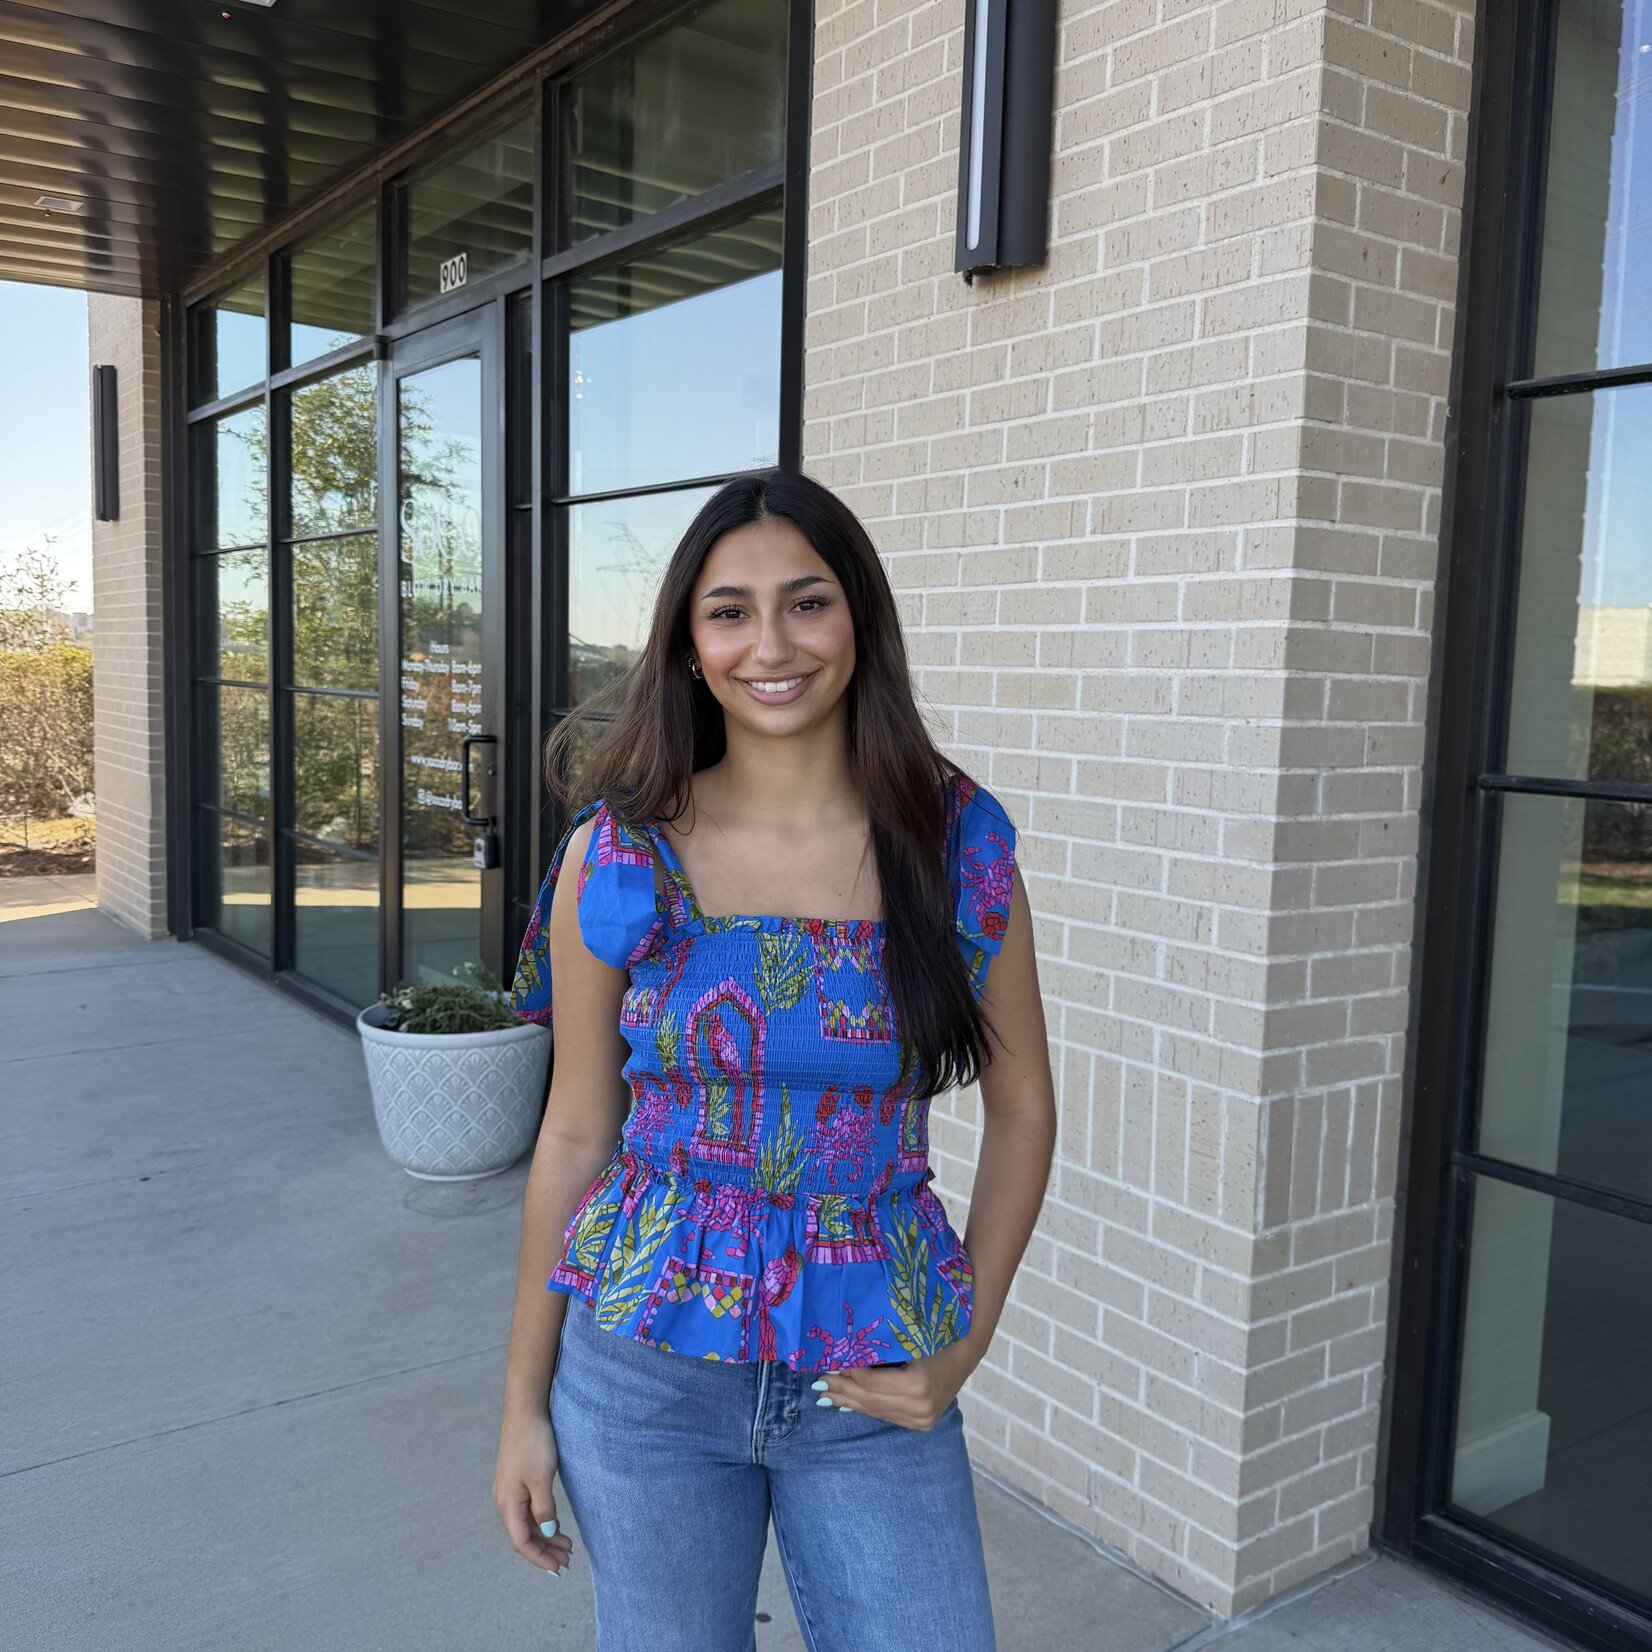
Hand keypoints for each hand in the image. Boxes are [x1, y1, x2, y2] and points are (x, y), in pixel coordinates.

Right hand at [494, 1408, 573, 1575]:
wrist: (526, 1410)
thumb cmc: (534, 1442)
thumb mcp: (542, 1478)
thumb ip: (544, 1509)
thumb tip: (547, 1533)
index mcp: (508, 1502)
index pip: (521, 1542)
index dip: (539, 1558)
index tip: (558, 1569)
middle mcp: (505, 1499)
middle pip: (524, 1535)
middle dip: (545, 1550)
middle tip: (568, 1561)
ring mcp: (511, 1489)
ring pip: (527, 1522)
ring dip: (546, 1536)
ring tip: (567, 1546)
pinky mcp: (518, 1479)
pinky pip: (529, 1509)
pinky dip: (543, 1520)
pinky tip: (555, 1524)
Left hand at [814, 1333, 983, 1430]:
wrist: (966, 1352)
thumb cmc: (936, 1336)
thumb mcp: (907, 1339)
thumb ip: (879, 1350)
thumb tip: (844, 1356)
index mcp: (917, 1386)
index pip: (870, 1383)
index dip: (847, 1374)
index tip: (828, 1364)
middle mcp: (920, 1408)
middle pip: (870, 1400)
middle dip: (841, 1390)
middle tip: (817, 1382)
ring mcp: (922, 1420)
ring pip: (875, 1411)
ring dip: (849, 1402)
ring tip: (825, 1395)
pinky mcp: (921, 1424)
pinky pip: (886, 1415)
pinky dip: (865, 1408)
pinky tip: (846, 1405)